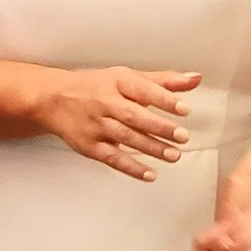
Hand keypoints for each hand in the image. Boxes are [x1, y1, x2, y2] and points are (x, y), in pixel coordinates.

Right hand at [38, 63, 200, 178]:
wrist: (54, 99)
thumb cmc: (97, 86)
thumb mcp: (128, 77)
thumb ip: (163, 81)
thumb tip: (195, 79)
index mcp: (117, 82)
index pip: (143, 90)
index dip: (164, 100)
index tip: (184, 109)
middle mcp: (105, 102)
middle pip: (134, 116)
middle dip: (159, 127)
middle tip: (182, 136)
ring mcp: (96, 125)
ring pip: (126, 137)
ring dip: (151, 148)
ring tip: (174, 155)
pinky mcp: (89, 145)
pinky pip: (112, 157)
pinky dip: (131, 167)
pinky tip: (150, 173)